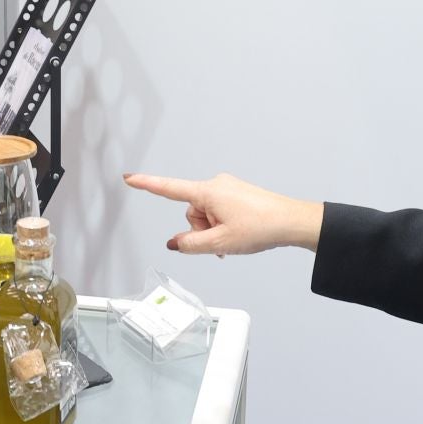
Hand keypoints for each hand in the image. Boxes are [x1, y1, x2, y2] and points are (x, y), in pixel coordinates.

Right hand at [123, 172, 322, 255]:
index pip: (169, 189)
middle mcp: (215, 185)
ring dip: (213, 231)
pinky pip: (218, 212)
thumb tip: (174, 243)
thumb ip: (191, 244)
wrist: (292, 222)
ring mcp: (227, 189)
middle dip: (201, 230)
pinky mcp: (237, 195)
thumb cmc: (262, 226)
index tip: (130, 178)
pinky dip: (222, 226)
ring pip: (205, 215)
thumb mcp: (220, 242)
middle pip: (191, 212)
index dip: (147, 185)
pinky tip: (237, 235)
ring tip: (234, 239)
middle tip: (223, 241)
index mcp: (208, 192)